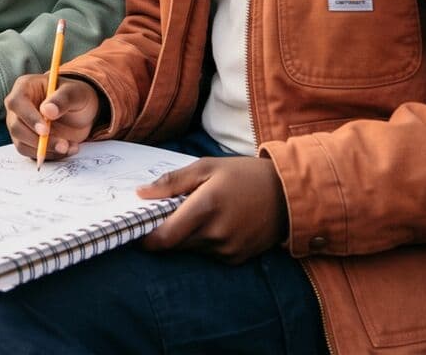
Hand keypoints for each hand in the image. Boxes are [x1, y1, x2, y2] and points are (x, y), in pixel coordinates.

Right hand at [4, 74, 99, 159]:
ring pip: (22, 143)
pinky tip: (67, 149)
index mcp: (24, 87)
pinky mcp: (26, 141)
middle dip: (38, 140)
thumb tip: (47, 111)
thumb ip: (62, 99)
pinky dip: (49, 155)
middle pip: (16, 127)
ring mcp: (20, 125)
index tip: (45, 130)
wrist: (81, 110)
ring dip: (46, 150)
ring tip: (69, 146)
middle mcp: (18, 107)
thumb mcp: (75, 92)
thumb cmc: (75, 95)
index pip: (16, 103)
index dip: (29, 118)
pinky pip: (31, 153)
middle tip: (63, 145)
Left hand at [137, 156, 289, 262]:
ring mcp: (228, 250)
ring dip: (187, 236)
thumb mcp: (207, 167)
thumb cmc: (244, 175)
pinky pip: (208, 254)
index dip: (145, 238)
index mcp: (205, 208)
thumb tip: (141, 194)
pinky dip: (205, 242)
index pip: (164, 238)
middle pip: (174, 244)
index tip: (137, 229)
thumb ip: (172, 182)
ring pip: (191, 249)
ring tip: (202, 213)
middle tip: (172, 211)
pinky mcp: (236, 259)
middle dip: (167, 231)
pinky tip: (219, 223)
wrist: (288, 194)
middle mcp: (216, 234)